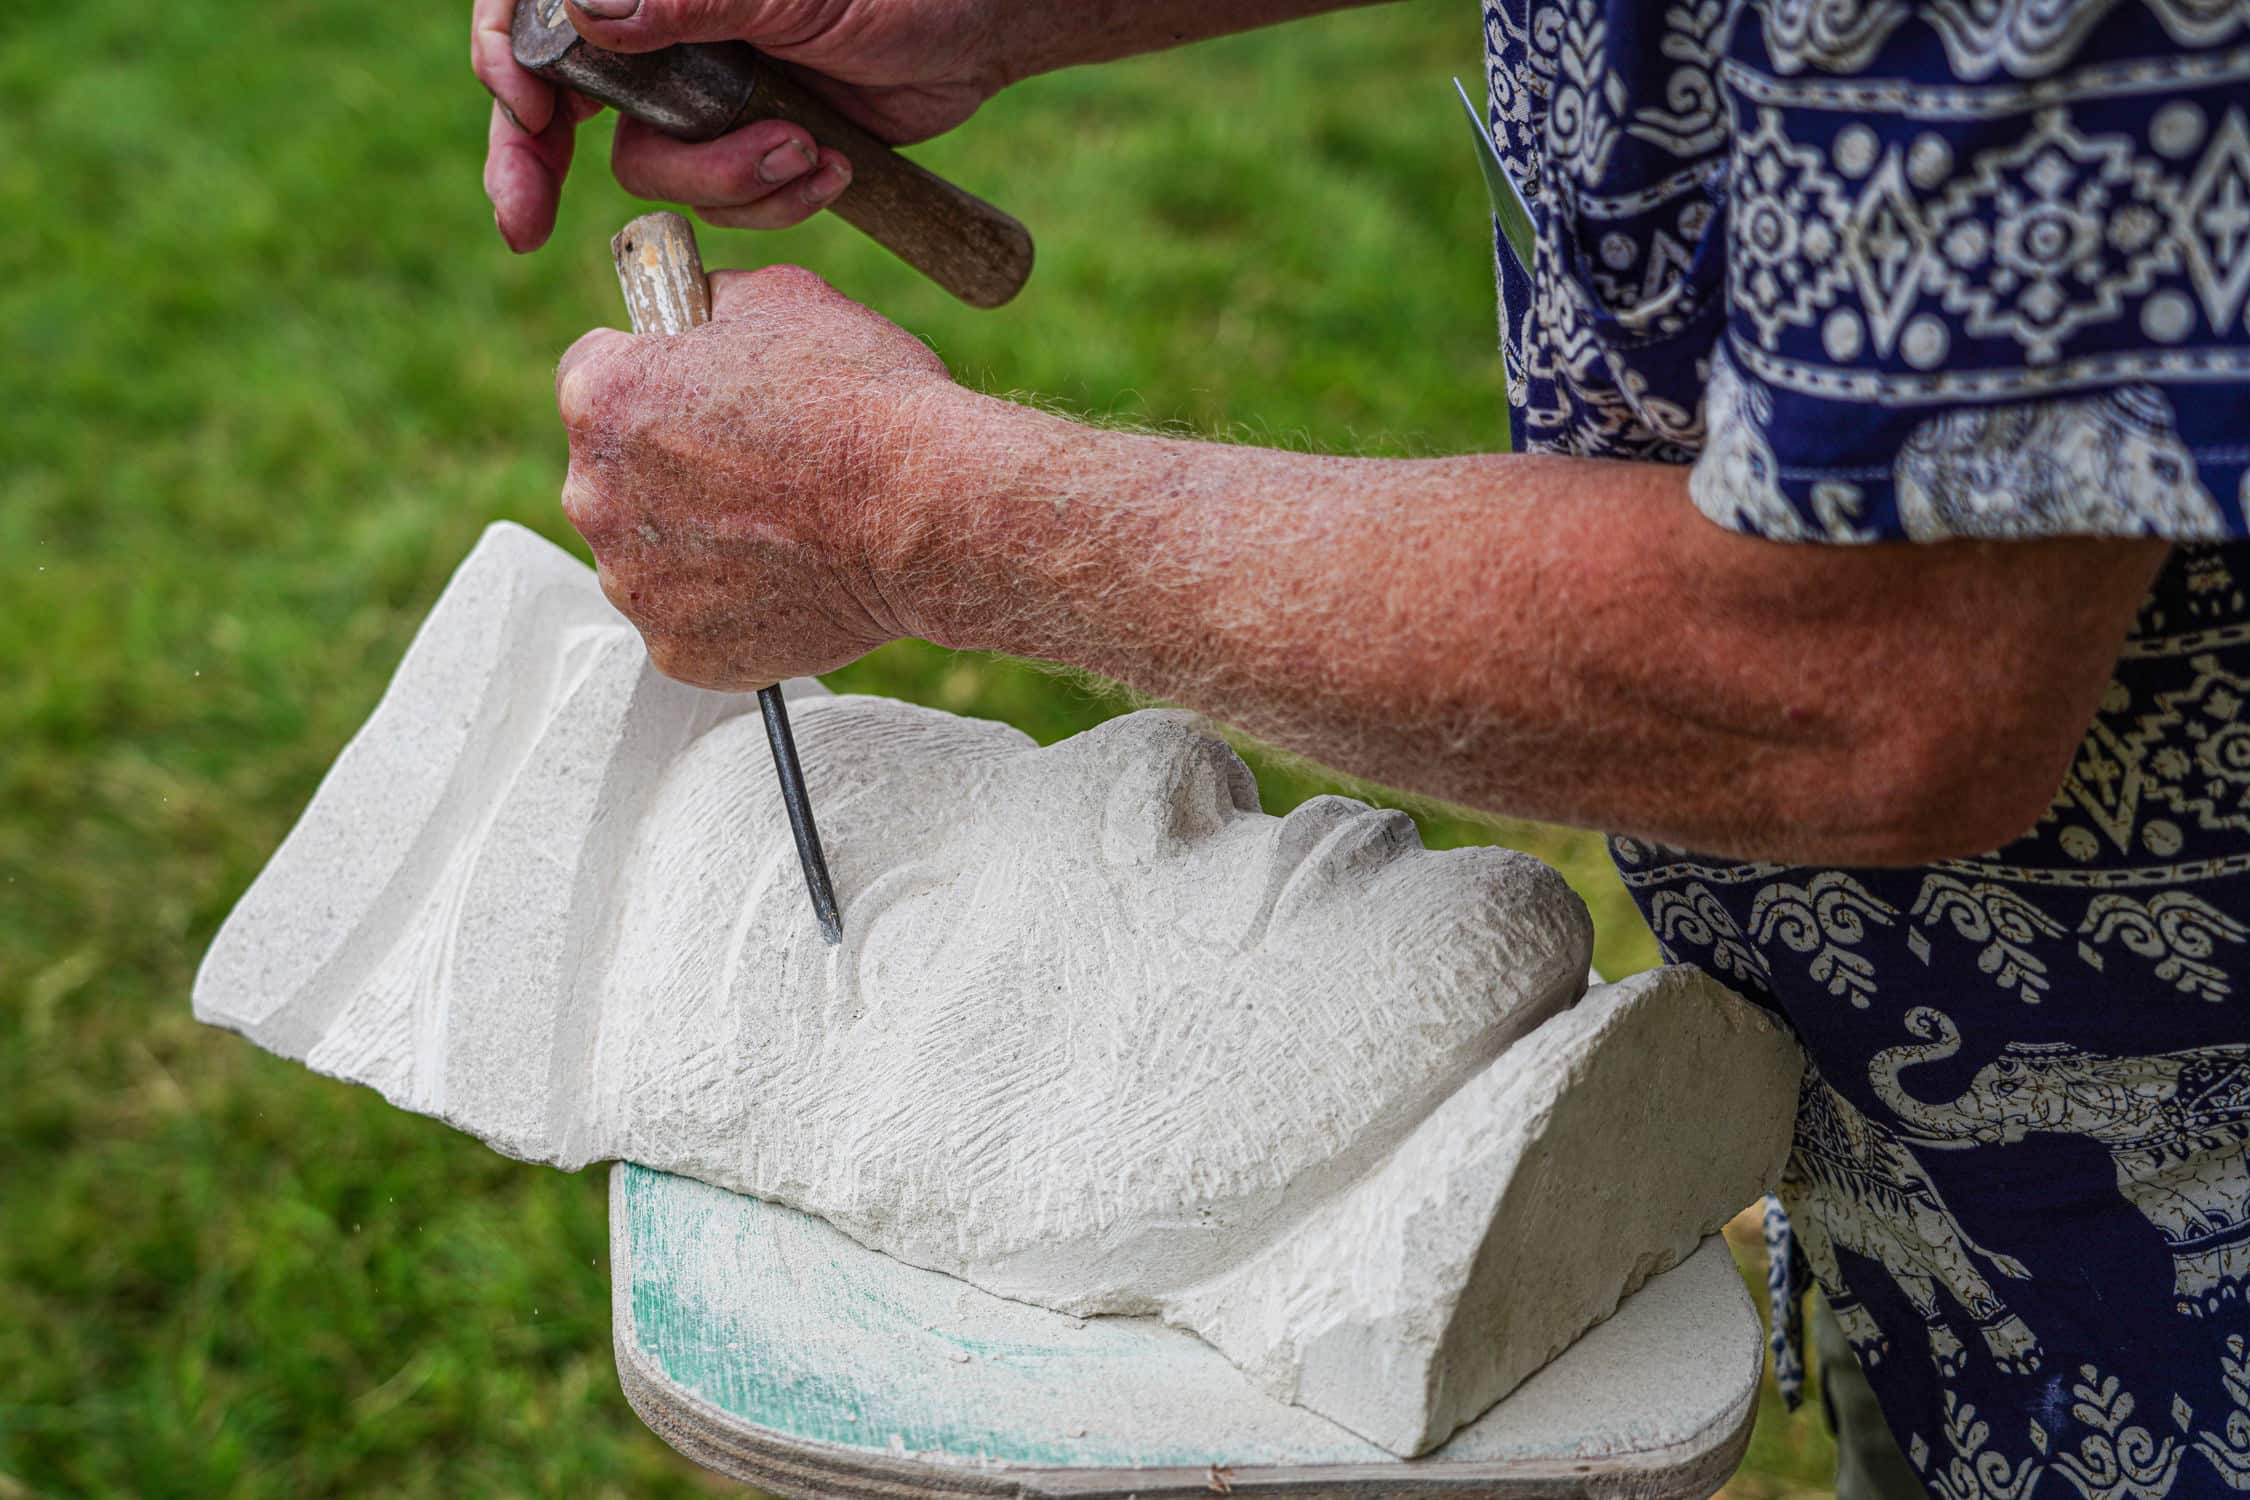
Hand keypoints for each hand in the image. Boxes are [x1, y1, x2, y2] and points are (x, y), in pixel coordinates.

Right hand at [476, 0, 1010, 252]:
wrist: (980, 36)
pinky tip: (832, 165)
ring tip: (806, 150)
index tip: (526, 114)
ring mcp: (700, 88)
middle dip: (539, 162)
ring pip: (650, 167)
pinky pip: (719, 200)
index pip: (533, 3)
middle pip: (557, 98)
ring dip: (727, 179)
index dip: (509, 58)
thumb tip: (583, 14)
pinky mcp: (748, 143)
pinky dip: (772, 200)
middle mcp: (660, 25)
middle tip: (521, 226)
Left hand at [554, 266, 957, 689]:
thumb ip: (710, 300)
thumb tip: (696, 308)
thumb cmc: (863, 402)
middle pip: (614, 477)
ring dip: (695, 544)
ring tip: (781, 530)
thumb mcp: (784, 298)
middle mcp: (594, 495)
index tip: (704, 398)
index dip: (656, 382)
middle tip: (757, 470)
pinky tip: (787, 581)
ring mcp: (634, 584)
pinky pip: (690, 623)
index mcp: (601, 398)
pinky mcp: (680, 651)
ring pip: (649, 556)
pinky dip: (729, 609)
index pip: (594, 379)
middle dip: (668, 470)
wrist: (927, 513)